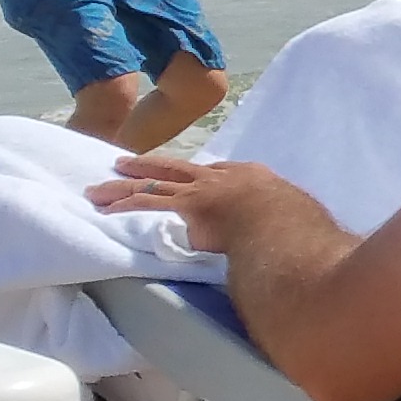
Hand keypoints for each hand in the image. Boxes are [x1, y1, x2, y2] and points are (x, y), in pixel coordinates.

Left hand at [91, 155, 300, 250]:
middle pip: (178, 169)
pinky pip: (149, 202)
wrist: (287, 224)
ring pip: (155, 183)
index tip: (184, 177)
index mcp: (251, 176)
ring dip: (124, 186)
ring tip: (99, 187)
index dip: (195, 174)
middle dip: (149, 167)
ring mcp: (203, 188)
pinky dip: (125, 204)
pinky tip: (106, 209)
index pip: (216, 171)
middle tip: (125, 164)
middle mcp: (222, 176)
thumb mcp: (296, 216)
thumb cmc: (301, 227)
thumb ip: (281, 220)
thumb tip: (278, 236)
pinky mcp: (188, 204)